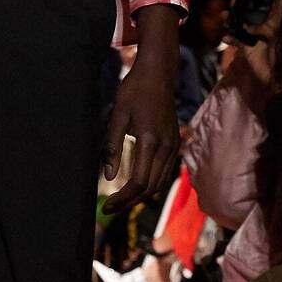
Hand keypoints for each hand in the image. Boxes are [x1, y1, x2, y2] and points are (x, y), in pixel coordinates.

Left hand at [102, 4, 180, 210]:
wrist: (158, 73)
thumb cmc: (134, 90)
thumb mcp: (117, 115)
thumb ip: (112, 147)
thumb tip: (108, 177)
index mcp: (150, 141)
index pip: (139, 182)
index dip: (122, 199)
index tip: (107, 207)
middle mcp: (166, 147)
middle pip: (151, 188)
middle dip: (130, 202)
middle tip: (110, 209)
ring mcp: (173, 146)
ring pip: (160, 183)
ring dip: (141, 196)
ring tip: (120, 201)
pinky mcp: (175, 143)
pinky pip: (165, 172)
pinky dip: (152, 184)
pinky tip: (137, 186)